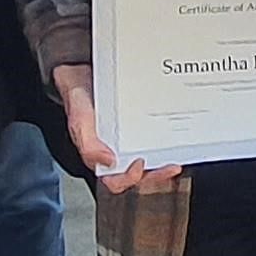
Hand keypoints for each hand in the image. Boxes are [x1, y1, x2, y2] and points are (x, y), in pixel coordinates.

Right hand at [53, 66, 171, 193]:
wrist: (82, 74)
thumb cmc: (79, 100)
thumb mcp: (79, 120)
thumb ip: (89, 144)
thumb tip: (108, 162)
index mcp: (100, 156)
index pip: (116, 181)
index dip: (129, 178)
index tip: (140, 164)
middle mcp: (117, 152)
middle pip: (139, 175)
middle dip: (157, 175)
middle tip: (170, 166)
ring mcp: (130, 141)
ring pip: (150, 162)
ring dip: (163, 163)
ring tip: (176, 158)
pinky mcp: (140, 127)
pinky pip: (154, 140)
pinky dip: (165, 143)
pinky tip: (173, 137)